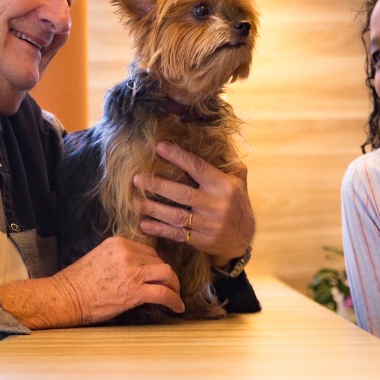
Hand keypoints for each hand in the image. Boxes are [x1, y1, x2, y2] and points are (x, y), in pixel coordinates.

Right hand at [0, 236, 183, 327]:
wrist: (66, 297)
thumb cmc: (78, 282)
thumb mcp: (100, 257)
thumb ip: (119, 258)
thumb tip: (137, 268)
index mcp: (119, 243)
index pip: (148, 251)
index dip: (155, 264)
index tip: (157, 275)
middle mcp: (128, 253)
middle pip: (159, 261)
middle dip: (166, 275)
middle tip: (169, 286)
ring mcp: (132, 271)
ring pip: (166, 274)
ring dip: (174, 286)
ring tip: (176, 295)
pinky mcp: (135, 291)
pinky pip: (163, 293)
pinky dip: (174, 300)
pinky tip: (178, 307)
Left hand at [132, 141, 254, 267]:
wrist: (243, 238)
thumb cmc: (236, 203)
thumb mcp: (238, 181)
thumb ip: (227, 164)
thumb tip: (217, 139)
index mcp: (223, 186)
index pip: (198, 168)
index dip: (178, 157)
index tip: (159, 147)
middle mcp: (215, 204)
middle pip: (182, 193)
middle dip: (158, 185)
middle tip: (136, 179)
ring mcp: (208, 224)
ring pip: (177, 216)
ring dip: (154, 209)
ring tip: (135, 202)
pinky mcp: (201, 240)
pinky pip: (177, 234)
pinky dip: (160, 229)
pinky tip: (144, 224)